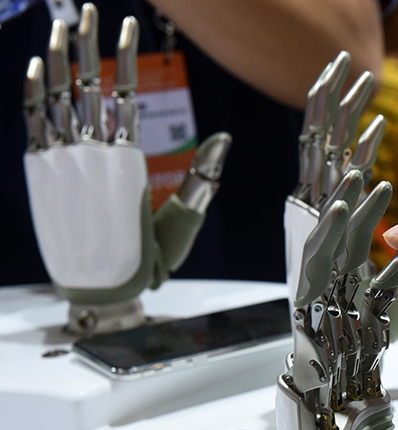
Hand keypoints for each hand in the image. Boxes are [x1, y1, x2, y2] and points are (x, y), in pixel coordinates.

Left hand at [23, 6, 228, 334]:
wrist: (99, 292)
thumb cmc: (146, 260)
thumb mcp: (184, 224)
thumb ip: (203, 178)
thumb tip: (223, 139)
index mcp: (128, 166)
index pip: (125, 95)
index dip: (123, 57)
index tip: (125, 26)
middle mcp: (91, 158)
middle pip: (89, 87)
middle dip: (89, 44)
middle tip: (91, 10)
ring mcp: (61, 165)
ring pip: (57, 99)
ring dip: (57, 60)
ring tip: (63, 26)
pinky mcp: (40, 176)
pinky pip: (34, 125)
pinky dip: (33, 93)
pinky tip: (36, 66)